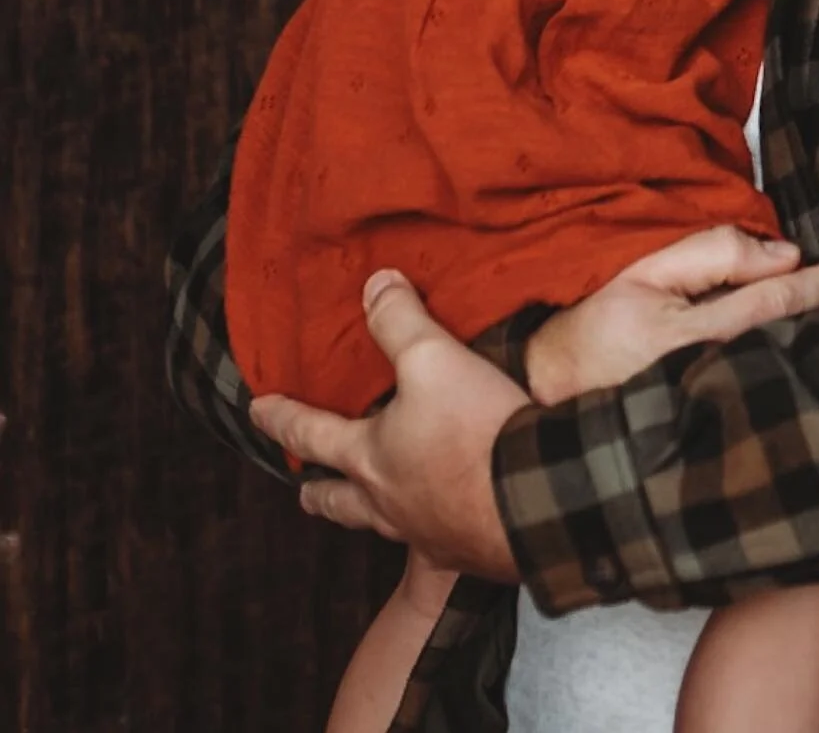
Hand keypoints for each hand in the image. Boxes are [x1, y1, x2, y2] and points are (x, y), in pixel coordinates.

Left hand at [250, 270, 525, 578]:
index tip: (256, 411)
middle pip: (339, 502)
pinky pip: (432, 560)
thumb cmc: (476, 428)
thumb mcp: (434, 357)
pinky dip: (423, 556)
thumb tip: (374, 284)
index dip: (282, 418)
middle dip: (320, 494)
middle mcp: (388, 503)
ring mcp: (427, 535)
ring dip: (367, 519)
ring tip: (371, 513)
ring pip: (382, 530)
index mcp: (370, 457)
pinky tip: (433, 552)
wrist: (535, 497)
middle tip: (305, 492)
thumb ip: (400, 320)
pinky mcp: (466, 552)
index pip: (312, 433)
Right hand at [526, 226, 818, 404]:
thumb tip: (784, 257)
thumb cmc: (597, 330)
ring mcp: (710, 414)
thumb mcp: (644, 273)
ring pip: (784, 379)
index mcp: (688, 335)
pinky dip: (797, 385)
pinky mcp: (710, 437)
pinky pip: (765, 405)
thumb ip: (713, 255)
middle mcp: (706, 380)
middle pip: (791, 348)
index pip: (772, 302)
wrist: (553, 397)